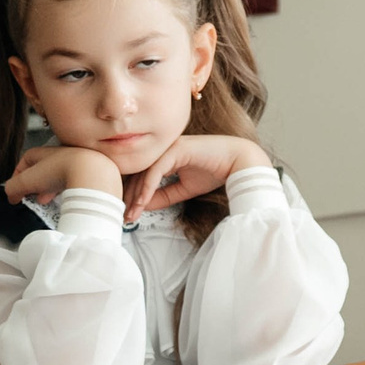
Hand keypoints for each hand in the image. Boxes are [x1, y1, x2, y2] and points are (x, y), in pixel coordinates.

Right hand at [0, 144, 122, 205]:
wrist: (93, 173)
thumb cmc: (61, 171)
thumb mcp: (27, 180)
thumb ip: (13, 187)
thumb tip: (10, 194)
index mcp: (46, 151)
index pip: (27, 159)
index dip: (18, 174)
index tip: (15, 188)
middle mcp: (63, 154)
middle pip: (44, 168)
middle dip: (35, 184)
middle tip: (30, 196)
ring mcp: (79, 163)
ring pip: (61, 176)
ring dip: (50, 189)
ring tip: (45, 200)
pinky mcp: (92, 175)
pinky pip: (76, 183)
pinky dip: (67, 192)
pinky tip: (64, 201)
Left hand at [121, 134, 271, 222]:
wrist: (240, 162)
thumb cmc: (216, 171)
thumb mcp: (184, 189)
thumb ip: (164, 196)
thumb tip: (143, 206)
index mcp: (165, 155)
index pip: (142, 175)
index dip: (133, 195)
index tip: (129, 213)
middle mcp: (164, 149)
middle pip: (138, 174)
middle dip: (130, 198)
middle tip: (125, 217)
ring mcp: (168, 147)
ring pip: (144, 173)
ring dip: (136, 196)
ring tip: (132, 214)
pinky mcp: (175, 150)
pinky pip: (155, 171)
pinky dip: (147, 188)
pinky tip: (142, 203)